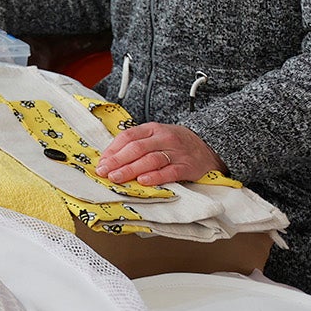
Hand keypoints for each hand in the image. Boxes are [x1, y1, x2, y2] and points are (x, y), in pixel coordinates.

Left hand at [95, 122, 226, 185]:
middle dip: (118, 161)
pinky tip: (143, 181)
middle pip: (137, 148)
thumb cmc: (175, 144)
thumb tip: (109, 160)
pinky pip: (170, 171)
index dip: (113, 150)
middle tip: (105, 172)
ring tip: (117, 178)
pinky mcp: (188, 166)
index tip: (101, 163)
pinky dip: (156, 176)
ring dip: (131, 170)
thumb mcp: (156, 137)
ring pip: (151, 159)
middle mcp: (164, 138)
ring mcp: (177, 152)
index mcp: (152, 129)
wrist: (209, 146)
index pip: (128, 136)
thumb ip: (136, 145)